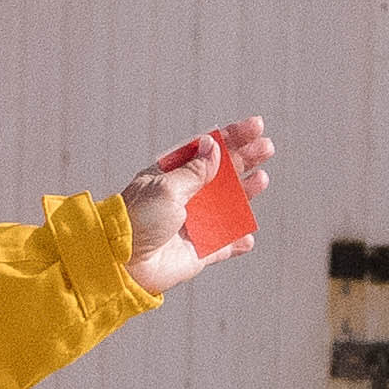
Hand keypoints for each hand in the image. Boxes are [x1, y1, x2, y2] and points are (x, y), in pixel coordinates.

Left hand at [117, 116, 274, 295]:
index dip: (231, 137)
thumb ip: (194, 170)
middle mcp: (184, 197)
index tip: (255, 126)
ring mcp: (193, 223)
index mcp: (171, 176)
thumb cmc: (137, 220)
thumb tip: (213, 145)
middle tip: (267, 147)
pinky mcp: (198, 251)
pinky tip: (247, 238)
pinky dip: (237, 241)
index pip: (205, 151)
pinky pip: (224, 245)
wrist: (121, 263)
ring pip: (228, 206)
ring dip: (246, 193)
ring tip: (261, 179)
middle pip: (222, 174)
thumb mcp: (166, 187)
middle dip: (245, 159)